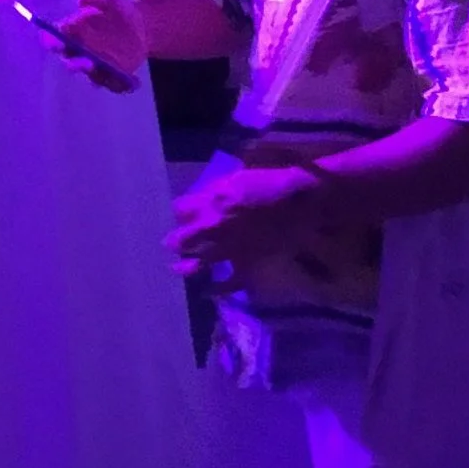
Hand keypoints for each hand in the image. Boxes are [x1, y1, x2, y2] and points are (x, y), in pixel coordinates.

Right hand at [58, 0, 146, 93]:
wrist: (141, 26)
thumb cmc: (117, 10)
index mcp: (72, 35)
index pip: (54, 41)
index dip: (50, 41)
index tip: (51, 38)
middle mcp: (79, 54)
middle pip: (70, 61)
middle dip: (73, 61)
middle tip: (78, 56)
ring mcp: (95, 67)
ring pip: (90, 74)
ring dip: (91, 71)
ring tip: (93, 64)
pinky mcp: (111, 77)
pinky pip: (111, 83)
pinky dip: (116, 83)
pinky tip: (124, 79)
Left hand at [167, 162, 322, 276]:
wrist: (300, 202)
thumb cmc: (270, 183)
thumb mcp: (237, 176)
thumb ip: (215, 189)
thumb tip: (201, 197)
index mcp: (213, 203)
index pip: (181, 209)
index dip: (178, 212)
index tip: (176, 214)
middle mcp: (216, 229)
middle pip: (185, 239)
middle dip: (175, 241)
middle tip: (168, 244)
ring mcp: (231, 250)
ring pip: (200, 262)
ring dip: (186, 266)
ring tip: (176, 268)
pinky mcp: (248, 266)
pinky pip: (228, 283)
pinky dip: (217, 289)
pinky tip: (207, 291)